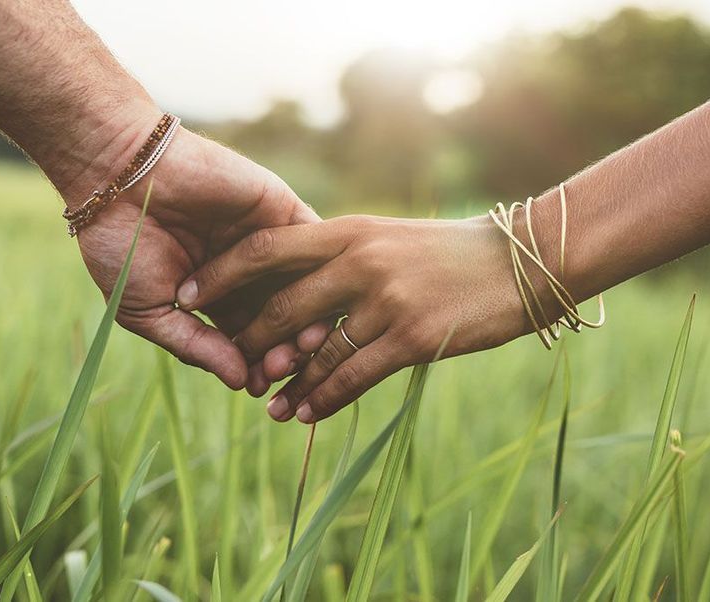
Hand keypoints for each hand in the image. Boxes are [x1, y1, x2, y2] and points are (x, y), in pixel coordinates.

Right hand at [54, 106, 329, 389]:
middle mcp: (247, 274)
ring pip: (303, 287)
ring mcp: (267, 241)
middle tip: (283, 368)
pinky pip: (313, 243)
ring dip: (308, 317)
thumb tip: (240, 383)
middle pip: (282, 320)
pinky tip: (317, 298)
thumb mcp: (150, 310)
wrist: (118, 177)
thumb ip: (196, 347)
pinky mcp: (280, 209)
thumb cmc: (121, 246)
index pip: (249, 341)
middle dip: (285, 348)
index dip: (256, 366)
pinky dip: (319, 271)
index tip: (259, 386)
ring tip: (302, 343)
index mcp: (216, 299)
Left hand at [177, 215, 539, 422]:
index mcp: (348, 230)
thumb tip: (295, 284)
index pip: (266, 248)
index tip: (189, 294)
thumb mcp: (389, 237)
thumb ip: (342, 255)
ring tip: (267, 407)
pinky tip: (307, 414)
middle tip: (234, 367)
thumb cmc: (450, 252)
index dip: (220, 274)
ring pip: (315, 351)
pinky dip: (324, 399)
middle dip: (250, 342)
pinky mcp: (411, 337)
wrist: (520, 261)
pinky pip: (352, 376)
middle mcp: (359, 261)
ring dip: (286, 384)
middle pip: (281, 308)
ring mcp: (385, 300)